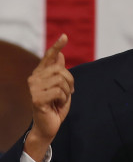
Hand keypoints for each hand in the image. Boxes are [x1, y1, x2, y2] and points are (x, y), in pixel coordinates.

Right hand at [24, 34, 73, 161]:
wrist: (49, 125)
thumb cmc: (55, 105)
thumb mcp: (61, 86)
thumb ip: (58, 71)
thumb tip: (60, 55)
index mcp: (40, 74)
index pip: (49, 56)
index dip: (57, 46)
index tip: (65, 36)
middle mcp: (34, 78)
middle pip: (60, 69)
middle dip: (70, 81)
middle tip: (69, 91)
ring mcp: (33, 88)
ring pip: (60, 80)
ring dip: (66, 91)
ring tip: (61, 99)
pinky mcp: (37, 98)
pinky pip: (59, 91)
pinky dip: (63, 99)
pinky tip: (57, 105)